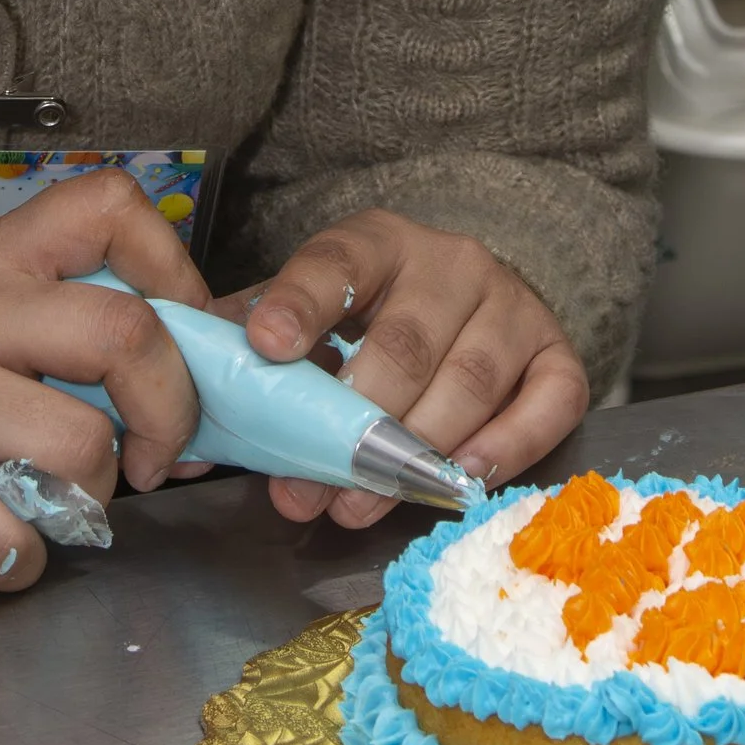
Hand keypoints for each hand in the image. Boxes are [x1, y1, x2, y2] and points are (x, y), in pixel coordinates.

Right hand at [0, 170, 207, 593]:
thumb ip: (42, 316)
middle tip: (162, 452)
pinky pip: (22, 542)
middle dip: (175, 405)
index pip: (107, 203)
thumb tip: (183, 361)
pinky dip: (25, 560)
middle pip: (126, 331)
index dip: (174, 267)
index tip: (183, 331)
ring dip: (94, 497)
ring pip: (86, 448)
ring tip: (50, 498)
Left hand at [223, 211, 587, 527]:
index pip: (335, 263)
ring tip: (359, 502)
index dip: (299, 304)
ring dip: (414, 453)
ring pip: (471, 380)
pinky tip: (458, 479)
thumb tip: (184, 421)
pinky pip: (547, 406)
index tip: (265, 345)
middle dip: (351, 424)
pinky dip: (504, 448)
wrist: (471, 300)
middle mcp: (453, 262)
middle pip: (405, 342)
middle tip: (306, 485)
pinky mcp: (559, 356)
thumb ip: (251, 352)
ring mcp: (514, 306)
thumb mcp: (311, 313)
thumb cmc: (372, 320)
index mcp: (378, 241)